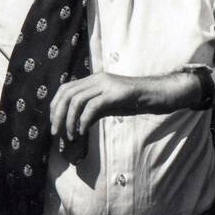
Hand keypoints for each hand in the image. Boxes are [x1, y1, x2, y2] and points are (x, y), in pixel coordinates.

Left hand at [49, 72, 194, 143]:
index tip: (55, 125)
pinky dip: (84, 120)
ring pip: (77, 100)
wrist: (160, 94)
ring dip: (70, 120)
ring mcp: (108, 84)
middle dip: (58, 115)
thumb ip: (93, 110)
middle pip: (67, 94)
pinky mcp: (117, 93)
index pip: (65, 89)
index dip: (55, 107)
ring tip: (71, 136)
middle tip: (57, 133)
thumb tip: (77, 123)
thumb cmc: (136, 101)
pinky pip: (93, 106)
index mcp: (94, 80)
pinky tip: (83, 131)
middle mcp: (98, 79)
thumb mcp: (110, 105)